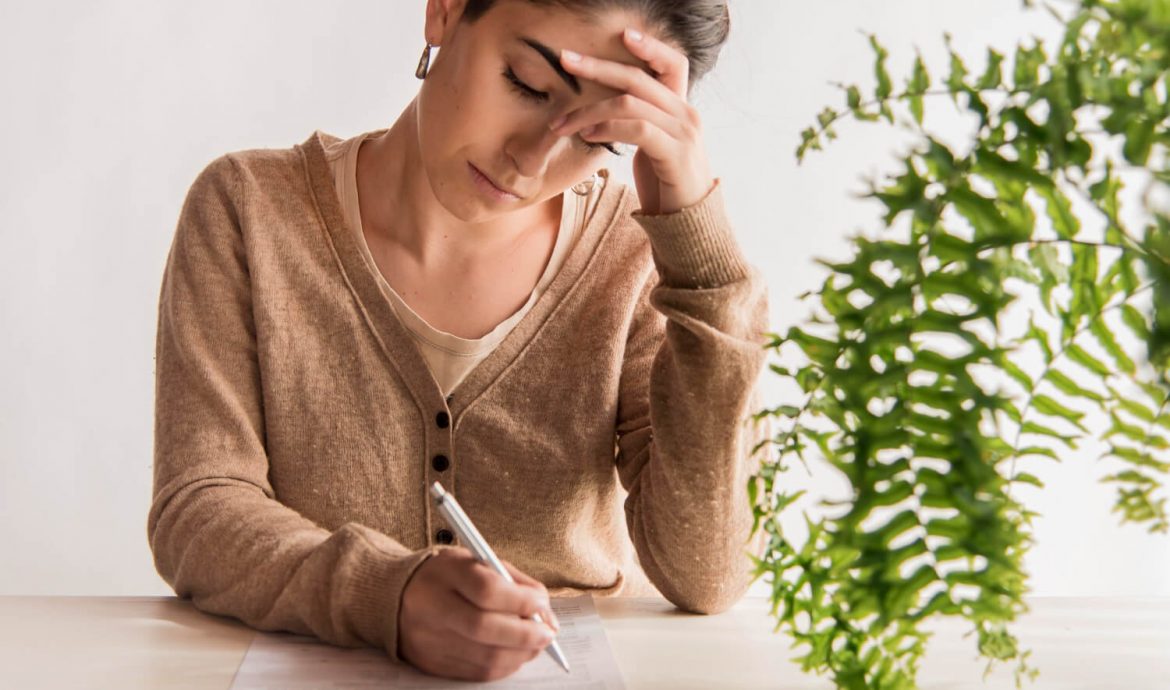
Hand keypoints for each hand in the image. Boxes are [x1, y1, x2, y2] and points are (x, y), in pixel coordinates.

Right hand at [398, 547, 560, 681]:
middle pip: (485, 628)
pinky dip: (504, 665)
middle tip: (548, 633)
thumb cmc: (449, 576)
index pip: (487, 590)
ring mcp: (428, 639)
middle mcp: (431, 607)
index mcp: (444, 573)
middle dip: (525, 634)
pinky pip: (477, 673)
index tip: (541, 603)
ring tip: (535, 643)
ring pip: (484, 657)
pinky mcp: (431, 664)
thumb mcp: (478, 562)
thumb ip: (514, 583)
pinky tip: (514, 653)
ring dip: (520, 653)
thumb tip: (546, 615)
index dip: (521, 600)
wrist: (395, 596)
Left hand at [549, 27, 715, 214]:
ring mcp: (683, 133)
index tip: (622, 34)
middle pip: (638, 78)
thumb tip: (606, 109)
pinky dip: (605, 128)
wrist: (688, 224)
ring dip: (588, 111)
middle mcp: (687, 115)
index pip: (673, 63)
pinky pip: (635, 129)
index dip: (650, 46)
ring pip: (629, 103)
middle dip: (597, 67)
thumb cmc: (666, 186)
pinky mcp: (675, 154)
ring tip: (562, 123)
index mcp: (682, 109)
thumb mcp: (654, 147)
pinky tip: (587, 136)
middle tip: (566, 59)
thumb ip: (640, 123)